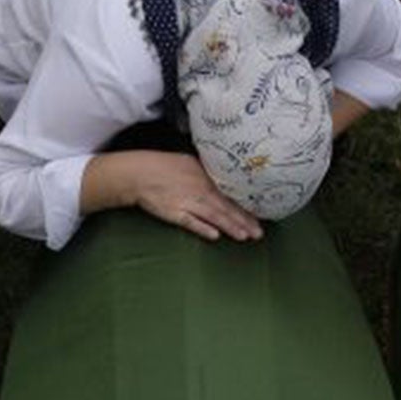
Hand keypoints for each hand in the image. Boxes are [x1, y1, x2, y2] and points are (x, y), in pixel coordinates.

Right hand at [82, 151, 263, 242]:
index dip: (245, 205)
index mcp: (205, 177)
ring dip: (230, 227)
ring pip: (213, 216)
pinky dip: (202, 229)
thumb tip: (225, 181)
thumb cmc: (164, 166)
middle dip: (244, 221)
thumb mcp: (191, 162)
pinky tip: (215, 236)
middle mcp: (199, 189)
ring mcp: (187, 202)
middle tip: (259, 233)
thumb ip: (208, 173)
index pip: (230, 194)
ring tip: (245, 236)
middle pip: (226, 207)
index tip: (261, 214)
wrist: (139, 173)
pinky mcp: (174, 213)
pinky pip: (190, 222)